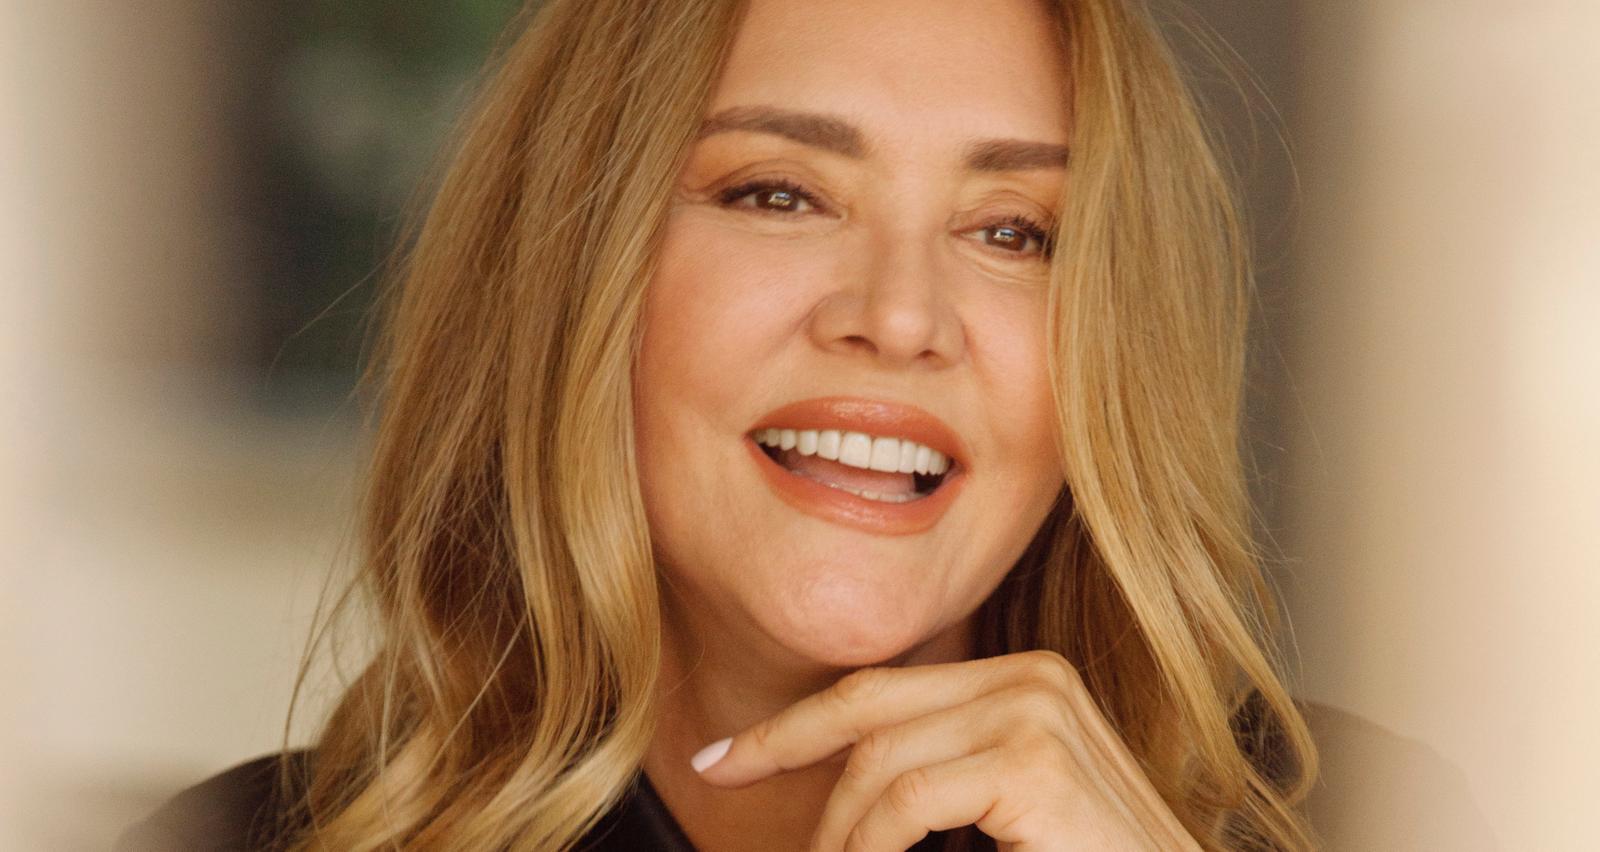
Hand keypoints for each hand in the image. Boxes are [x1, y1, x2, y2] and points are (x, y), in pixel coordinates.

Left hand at [689, 650, 1202, 851]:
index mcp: (1025, 681)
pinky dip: (867, 847)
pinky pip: (904, 802)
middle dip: (780, 751)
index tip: (722, 762)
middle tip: (718, 783)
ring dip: (836, 835)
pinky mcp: (1034, 759)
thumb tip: (835, 802)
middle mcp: (1033, 677)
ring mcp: (1038, 710)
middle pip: (868, 712)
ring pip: (876, 764)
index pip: (882, 690)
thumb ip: (935, 785)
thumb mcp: (995, 818)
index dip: (793, 725)